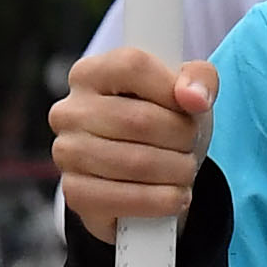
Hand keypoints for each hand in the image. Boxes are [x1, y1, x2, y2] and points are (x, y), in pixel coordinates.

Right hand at [50, 46, 215, 239]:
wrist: (144, 174)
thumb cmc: (162, 122)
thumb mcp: (185, 93)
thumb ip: (199, 80)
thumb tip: (194, 98)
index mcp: (90, 73)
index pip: (132, 66)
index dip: (171, 89)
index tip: (191, 107)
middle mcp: (70, 111)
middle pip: (139, 119)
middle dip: (181, 138)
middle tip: (191, 146)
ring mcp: (67, 153)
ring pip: (136, 162)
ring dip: (176, 171)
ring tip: (185, 171)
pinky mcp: (75, 193)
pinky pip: (125, 199)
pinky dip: (161, 201)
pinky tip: (174, 196)